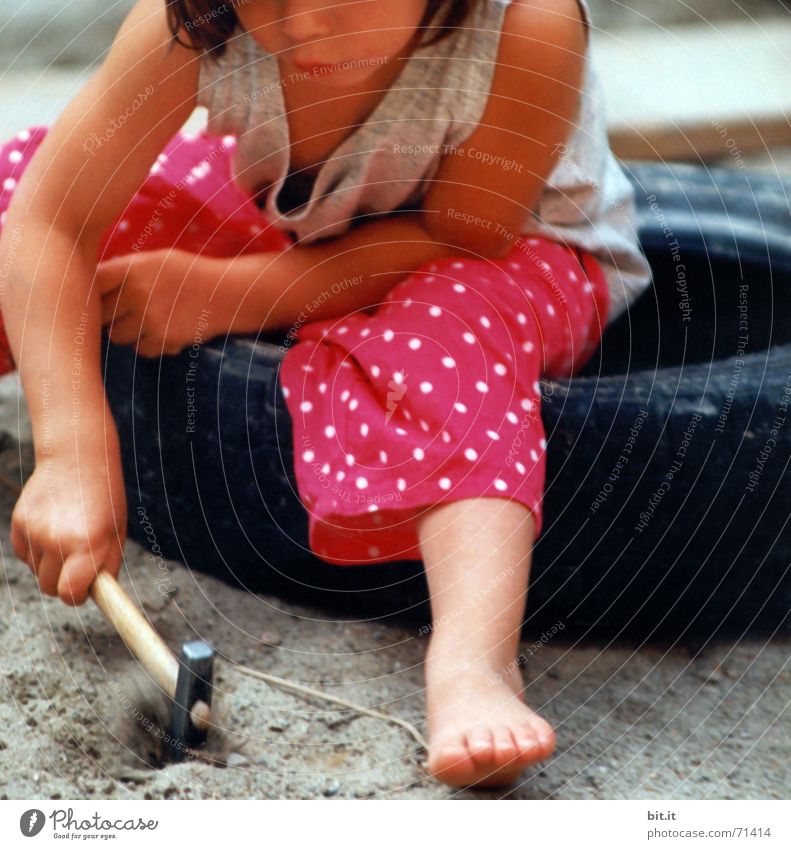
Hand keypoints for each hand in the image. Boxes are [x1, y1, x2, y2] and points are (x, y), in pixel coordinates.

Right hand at [11, 438, 127, 605]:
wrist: (77, 459)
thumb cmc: (104, 499)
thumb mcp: (116, 532)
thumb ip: (106, 566)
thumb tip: (96, 594)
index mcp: (88, 544)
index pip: (70, 594)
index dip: (78, 595)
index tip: (84, 588)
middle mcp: (58, 540)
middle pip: (50, 588)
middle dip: (64, 582)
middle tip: (78, 561)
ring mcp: (35, 532)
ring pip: (37, 572)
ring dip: (50, 564)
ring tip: (67, 537)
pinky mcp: (18, 524)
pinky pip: (24, 555)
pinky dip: (37, 550)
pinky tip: (51, 529)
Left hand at [97, 248, 216, 357]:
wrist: (225, 293)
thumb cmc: (187, 274)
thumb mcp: (155, 261)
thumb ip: (123, 271)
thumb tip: (86, 287)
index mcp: (132, 267)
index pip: (92, 283)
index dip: (90, 293)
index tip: (95, 298)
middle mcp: (137, 292)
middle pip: (100, 314)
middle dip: (109, 316)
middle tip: (122, 313)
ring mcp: (149, 318)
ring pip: (117, 336)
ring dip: (126, 333)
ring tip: (144, 322)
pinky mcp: (163, 339)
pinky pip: (140, 350)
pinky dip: (148, 345)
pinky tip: (162, 332)